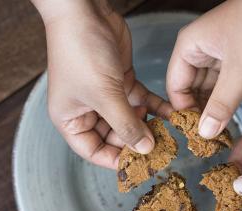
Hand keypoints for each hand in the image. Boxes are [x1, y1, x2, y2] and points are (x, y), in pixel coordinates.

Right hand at [31, 0, 172, 168]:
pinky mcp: (120, 81)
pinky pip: (138, 100)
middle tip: (162, 148)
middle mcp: (86, 111)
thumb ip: (125, 124)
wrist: (84, 13)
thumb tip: (144, 149)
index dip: (115, 159)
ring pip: (129, 119)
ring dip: (148, 124)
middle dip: (136, 140)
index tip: (140, 164)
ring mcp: (104, 96)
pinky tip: (171, 114)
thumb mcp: (103, 95)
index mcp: (70, 120)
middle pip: (113, 137)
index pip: (93, 151)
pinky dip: (153, 106)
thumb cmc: (81, 54)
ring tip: (171, 132)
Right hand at [167, 0, 241, 138]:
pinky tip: (227, 116)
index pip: (175, 87)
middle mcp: (197, 51)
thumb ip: (223, 102)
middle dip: (197, 112)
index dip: (184, 110)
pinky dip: (224, 101)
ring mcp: (215, 55)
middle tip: (207, 136)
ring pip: (206, 89)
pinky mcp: (233, 59)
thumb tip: (205, 131)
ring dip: (212, 109)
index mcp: (188, 47)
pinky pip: (222, 85)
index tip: (194, 132)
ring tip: (217, 131)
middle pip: (188, 90)